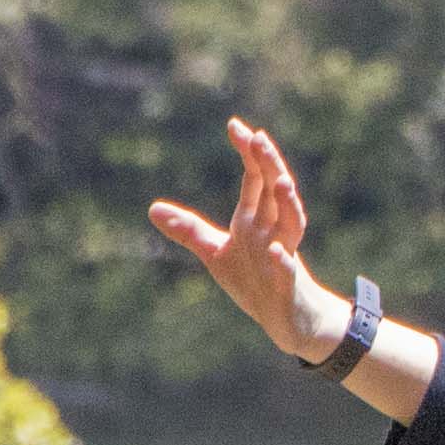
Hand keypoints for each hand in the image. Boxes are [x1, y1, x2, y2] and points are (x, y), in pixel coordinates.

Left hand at [147, 117, 350, 365]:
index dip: (248, 153)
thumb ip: (189, 230)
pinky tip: (276, 252)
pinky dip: (282, 260)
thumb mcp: (216, 253)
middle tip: (259, 138)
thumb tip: (153, 208)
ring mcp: (283, 254)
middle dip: (269, 165)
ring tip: (281, 183)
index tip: (235, 126)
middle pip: (275, 191)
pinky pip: (287, 270)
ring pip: (291, 224)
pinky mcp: (287, 283)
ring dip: (288, 204)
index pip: (255, 179)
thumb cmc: (254, 280)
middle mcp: (273, 230)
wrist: (285, 318)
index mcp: (255, 219)